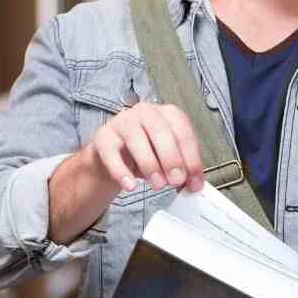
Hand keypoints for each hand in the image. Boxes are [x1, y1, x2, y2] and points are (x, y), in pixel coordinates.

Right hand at [88, 102, 204, 194]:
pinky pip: (111, 153)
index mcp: (167, 114)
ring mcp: (122, 121)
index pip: (183, 132)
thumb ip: (181, 169)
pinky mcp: (103, 136)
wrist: (113, 157)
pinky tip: (130, 185)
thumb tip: (193, 185)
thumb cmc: (145, 154)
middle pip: (161, 131)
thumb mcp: (166, 159)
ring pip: (137, 139)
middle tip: (176, 181)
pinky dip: (121, 171)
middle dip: (172, 159)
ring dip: (150, 165)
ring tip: (157, 184)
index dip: (191, 159)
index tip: (195, 182)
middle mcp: (145, 112)